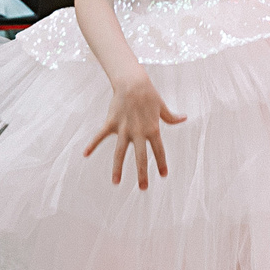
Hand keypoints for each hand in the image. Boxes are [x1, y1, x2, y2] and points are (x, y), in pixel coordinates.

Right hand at [82, 74, 185, 188]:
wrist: (132, 82)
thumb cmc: (149, 94)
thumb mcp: (162, 106)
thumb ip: (171, 117)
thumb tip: (184, 118)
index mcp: (152, 129)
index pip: (159, 150)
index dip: (161, 163)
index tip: (163, 175)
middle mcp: (138, 132)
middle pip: (141, 157)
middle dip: (142, 173)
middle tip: (143, 188)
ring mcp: (123, 128)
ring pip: (120, 152)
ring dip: (118, 168)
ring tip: (116, 182)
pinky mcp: (111, 123)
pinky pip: (100, 136)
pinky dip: (92, 144)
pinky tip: (85, 154)